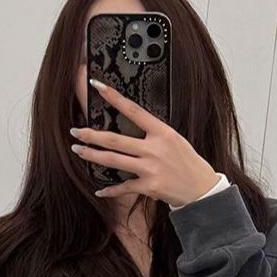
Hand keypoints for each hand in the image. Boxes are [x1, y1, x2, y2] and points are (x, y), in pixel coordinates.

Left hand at [71, 82, 218, 205]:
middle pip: (115, 139)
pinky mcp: (149, 186)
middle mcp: (154, 148)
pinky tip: (100, 189)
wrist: (201, 188)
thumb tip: (132, 125)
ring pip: (113, 160)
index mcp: (162, 132)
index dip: (114, 97)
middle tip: (76, 132)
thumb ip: (153, 133)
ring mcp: (150, 168)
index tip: (98, 86)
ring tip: (78, 151)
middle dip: (91, 135)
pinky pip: (123, 187)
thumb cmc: (187, 162)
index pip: (133, 110)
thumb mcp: (174, 140)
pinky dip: (110, 190)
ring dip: (92, 155)